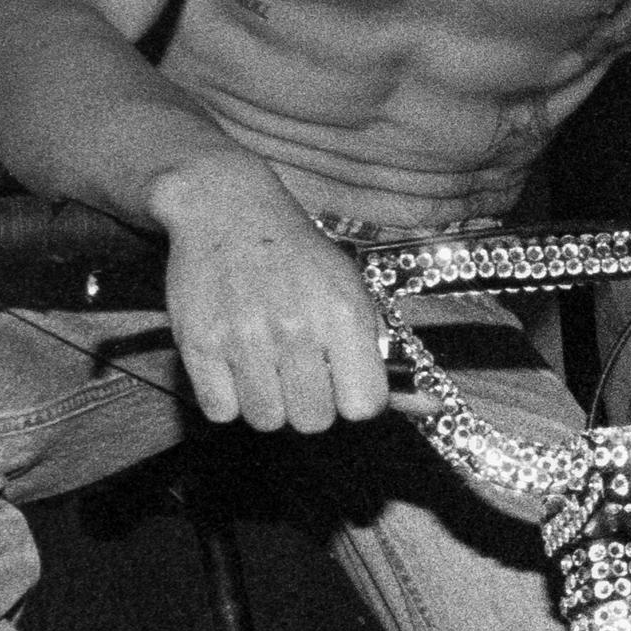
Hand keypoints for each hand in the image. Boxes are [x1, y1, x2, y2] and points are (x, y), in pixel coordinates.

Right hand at [150, 156, 390, 431]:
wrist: (228, 209)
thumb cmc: (299, 258)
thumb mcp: (354, 292)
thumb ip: (387, 355)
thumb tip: (433, 408)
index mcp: (343, 314)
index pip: (364, 405)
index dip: (355, 399)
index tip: (344, 382)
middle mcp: (295, 327)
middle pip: (313, 421)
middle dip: (311, 404)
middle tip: (300, 372)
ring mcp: (243, 337)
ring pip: (266, 420)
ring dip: (268, 402)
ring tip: (266, 365)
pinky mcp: (197, 343)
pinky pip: (220, 411)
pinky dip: (228, 398)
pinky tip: (235, 366)